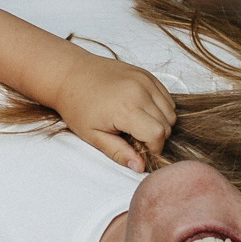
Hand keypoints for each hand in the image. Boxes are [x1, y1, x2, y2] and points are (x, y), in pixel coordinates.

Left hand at [46, 56, 175, 171]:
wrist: (69, 74)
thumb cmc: (77, 105)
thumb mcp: (92, 135)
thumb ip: (118, 152)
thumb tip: (140, 167)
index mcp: (125, 108)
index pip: (158, 134)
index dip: (153, 148)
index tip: (139, 149)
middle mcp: (139, 91)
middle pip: (167, 124)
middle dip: (156, 136)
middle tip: (133, 136)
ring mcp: (144, 80)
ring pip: (171, 111)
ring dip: (160, 122)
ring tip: (136, 123)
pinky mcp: (146, 74)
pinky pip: (166, 96)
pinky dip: (160, 107)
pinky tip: (140, 110)